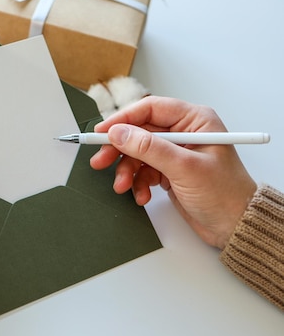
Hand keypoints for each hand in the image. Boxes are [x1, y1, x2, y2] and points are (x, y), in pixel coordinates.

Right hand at [89, 96, 255, 248]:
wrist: (235, 226)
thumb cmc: (225, 194)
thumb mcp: (184, 168)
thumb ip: (149, 148)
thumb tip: (119, 133)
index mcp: (194, 121)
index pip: (150, 109)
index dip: (123, 119)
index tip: (102, 132)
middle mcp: (184, 133)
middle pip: (139, 132)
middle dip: (119, 149)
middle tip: (100, 161)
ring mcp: (175, 153)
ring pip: (137, 154)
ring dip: (127, 171)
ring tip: (123, 186)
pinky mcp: (169, 171)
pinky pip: (143, 171)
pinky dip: (137, 183)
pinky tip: (142, 195)